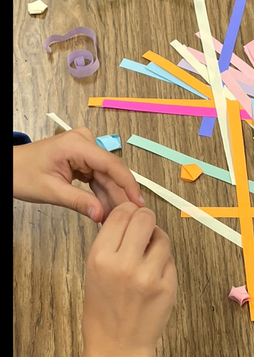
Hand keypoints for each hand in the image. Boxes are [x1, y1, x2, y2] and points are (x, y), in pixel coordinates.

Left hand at [12, 126, 145, 222]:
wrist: (7, 168)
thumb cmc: (21, 174)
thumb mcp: (50, 192)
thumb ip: (78, 202)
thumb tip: (101, 214)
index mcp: (76, 145)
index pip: (110, 164)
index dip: (127, 183)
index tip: (137, 201)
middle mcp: (84, 141)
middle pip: (110, 170)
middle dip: (118, 193)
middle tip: (127, 215)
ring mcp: (84, 147)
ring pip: (106, 174)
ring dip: (110, 194)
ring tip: (116, 215)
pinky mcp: (83, 156)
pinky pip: (98, 174)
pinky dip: (100, 191)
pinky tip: (105, 206)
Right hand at [81, 201, 176, 356]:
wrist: (116, 348)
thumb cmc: (103, 310)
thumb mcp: (93, 272)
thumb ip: (111, 243)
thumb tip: (129, 213)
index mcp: (100, 258)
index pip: (121, 213)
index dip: (128, 212)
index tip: (130, 218)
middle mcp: (124, 264)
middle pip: (145, 217)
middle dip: (145, 222)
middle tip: (142, 234)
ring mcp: (149, 276)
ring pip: (162, 237)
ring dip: (156, 242)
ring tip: (146, 258)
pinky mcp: (168, 285)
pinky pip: (170, 258)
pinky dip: (164, 262)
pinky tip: (153, 276)